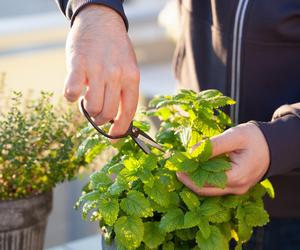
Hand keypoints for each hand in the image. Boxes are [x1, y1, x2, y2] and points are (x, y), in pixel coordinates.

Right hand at [64, 5, 139, 136]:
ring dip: (88, 110)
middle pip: (107, 113)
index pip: (129, 112)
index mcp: (132, 77)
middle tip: (96, 115)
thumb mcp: (129, 68)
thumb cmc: (115, 49)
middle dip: (100, 120)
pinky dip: (72, 97)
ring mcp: (97, 69)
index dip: (120, 129)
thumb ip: (124, 91)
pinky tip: (75, 91)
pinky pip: (72, 92)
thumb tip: (116, 119)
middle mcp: (116, 75)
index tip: (114, 138)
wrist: (101, 20)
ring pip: (92, 107)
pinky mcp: (78, 64)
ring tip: (88, 99)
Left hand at [177, 122, 269, 195]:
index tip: (176, 165)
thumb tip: (191, 152)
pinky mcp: (236, 186)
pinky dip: (204, 180)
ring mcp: (237, 189)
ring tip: (182, 168)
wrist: (273, 145)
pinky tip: (195, 170)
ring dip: (194, 181)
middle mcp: (237, 188)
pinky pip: (216, 187)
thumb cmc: (255, 139)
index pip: (204, 183)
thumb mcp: (234, 136)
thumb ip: (213, 145)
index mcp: (236, 177)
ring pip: (209, 191)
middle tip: (175, 168)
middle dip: (188, 180)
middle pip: (205, 190)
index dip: (188, 175)